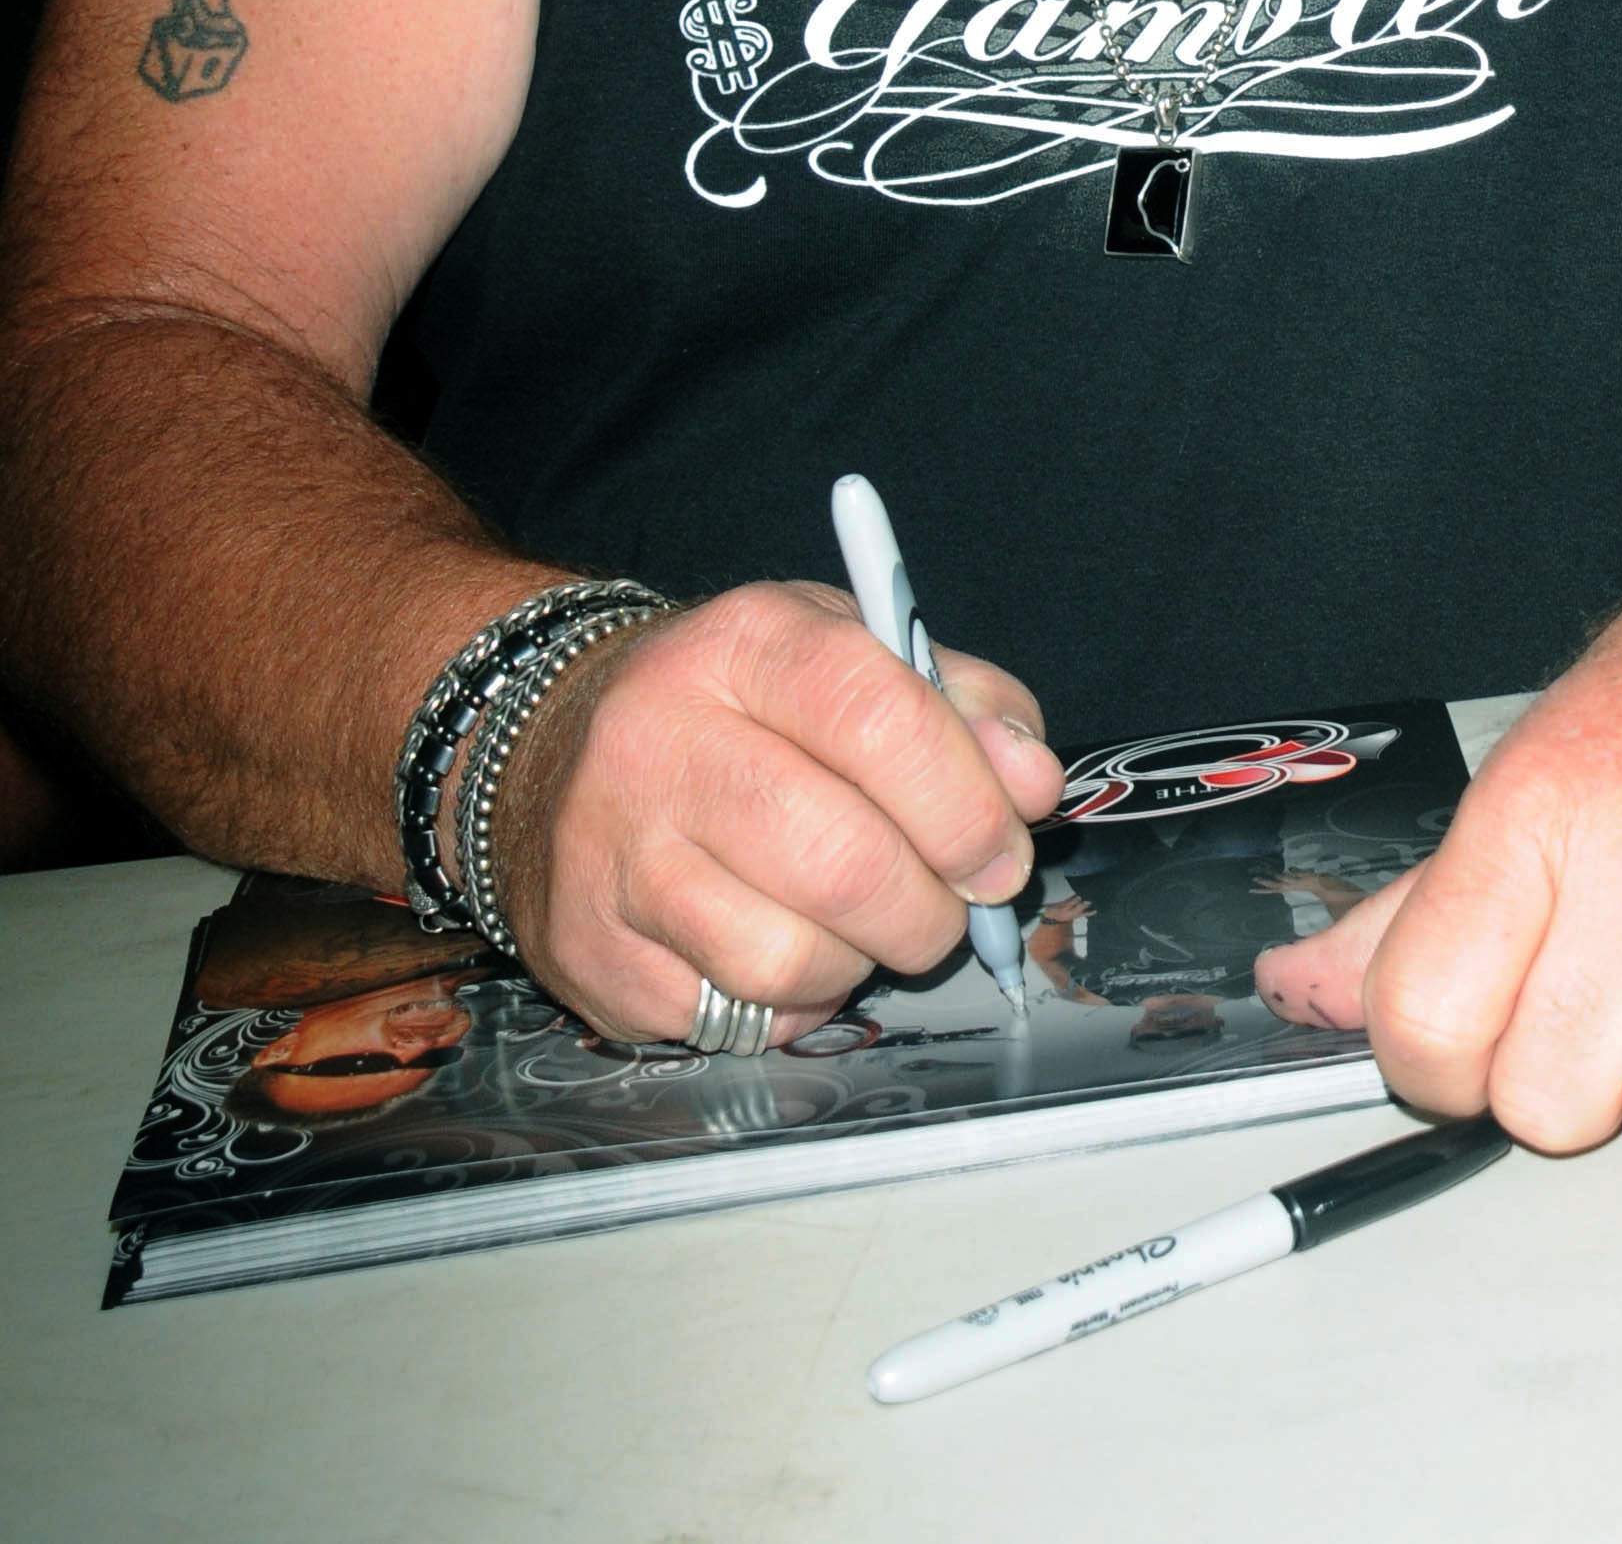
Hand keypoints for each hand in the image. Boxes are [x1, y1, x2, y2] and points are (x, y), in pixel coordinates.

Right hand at [492, 581, 1061, 1044]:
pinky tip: (783, 947)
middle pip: (840, 859)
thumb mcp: (848, 652)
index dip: (964, 798)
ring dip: (862, 960)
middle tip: (953, 904)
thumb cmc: (738, 707)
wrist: (547, 752)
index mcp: (743, 644)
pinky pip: (737, 1018)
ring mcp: (615, 857)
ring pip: (789, 959)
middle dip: (931, 907)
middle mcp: (662, 741)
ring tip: (860, 921)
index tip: (1004, 847)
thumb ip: (959, 704)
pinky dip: (791, 1002)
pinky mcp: (592, 956)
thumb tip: (1032, 781)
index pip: (876, 715)